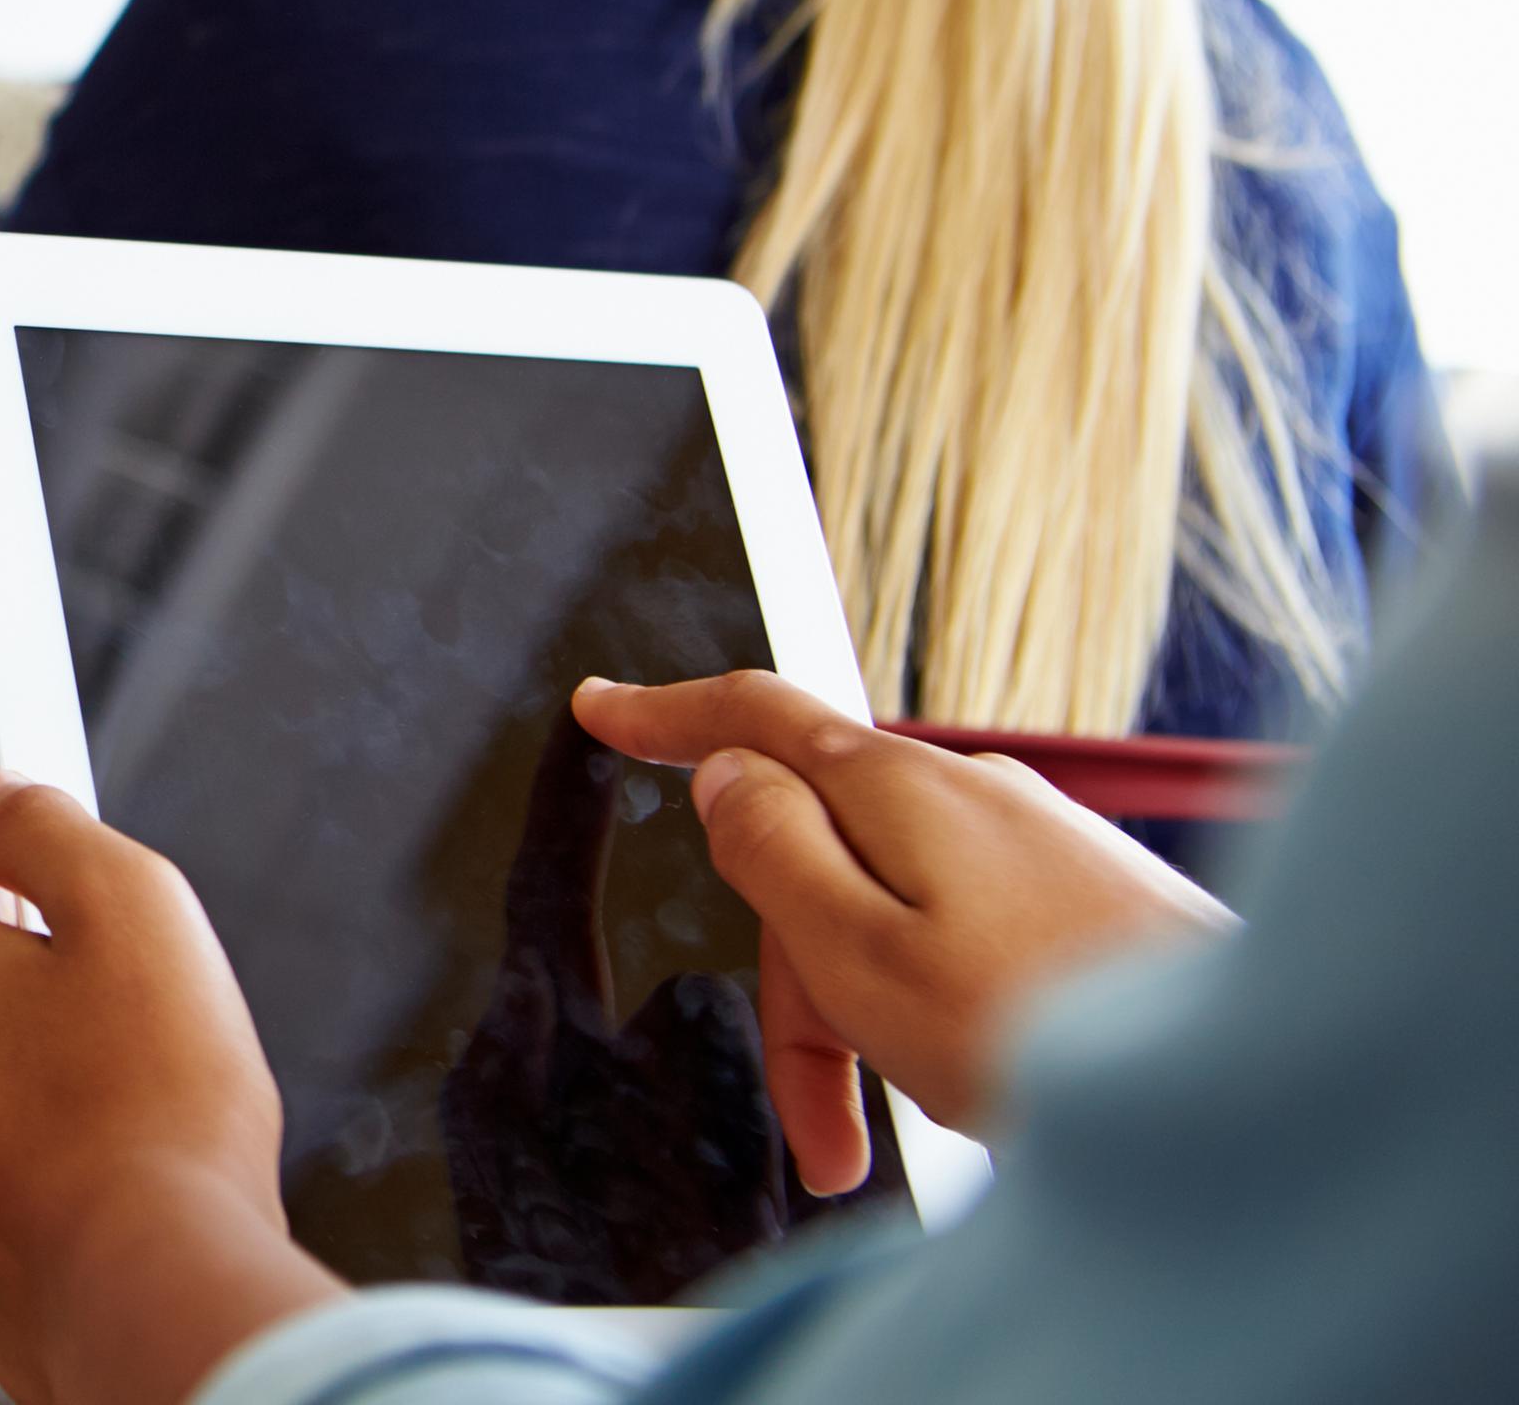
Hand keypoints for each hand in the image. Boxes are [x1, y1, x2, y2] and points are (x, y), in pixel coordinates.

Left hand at [0, 772, 339, 1404]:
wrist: (152, 1290)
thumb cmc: (152, 1116)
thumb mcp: (134, 905)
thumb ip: (51, 828)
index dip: (60, 890)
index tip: (106, 912)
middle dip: (59, 993)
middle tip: (143, 1027)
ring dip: (57, 1083)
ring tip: (136, 1113)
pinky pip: (0, 1169)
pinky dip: (51, 1168)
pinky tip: (112, 1178)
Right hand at [573, 672, 1234, 1191]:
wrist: (1246, 1094)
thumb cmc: (1046, 1031)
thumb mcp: (855, 952)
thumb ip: (770, 853)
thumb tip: (724, 777)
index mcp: (894, 788)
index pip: (752, 717)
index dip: (665, 716)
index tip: (602, 709)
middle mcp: (968, 794)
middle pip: (820, 857)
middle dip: (796, 989)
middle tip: (818, 1129)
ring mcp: (1037, 845)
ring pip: (892, 914)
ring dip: (869, 1024)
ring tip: (908, 1140)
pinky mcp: (1089, 900)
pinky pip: (965, 940)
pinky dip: (937, 1016)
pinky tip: (983, 1090)